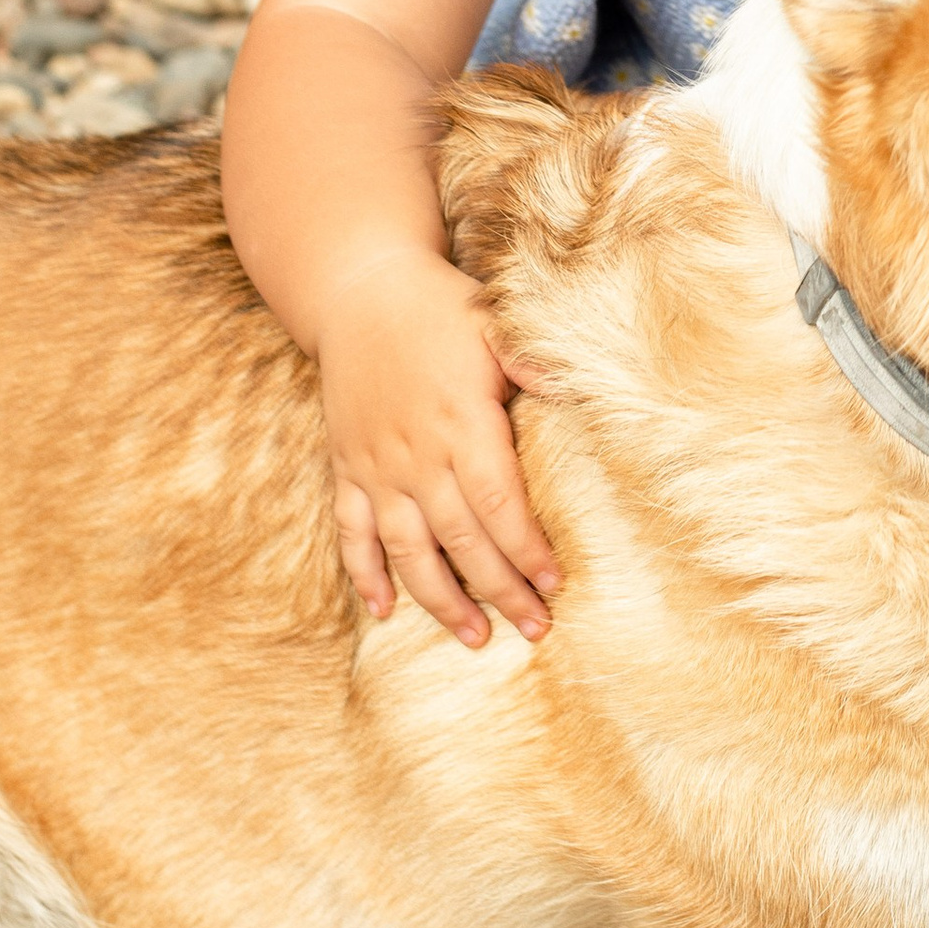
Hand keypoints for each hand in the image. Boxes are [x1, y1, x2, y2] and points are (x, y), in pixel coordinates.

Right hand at [316, 248, 562, 644]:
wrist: (357, 290)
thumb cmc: (440, 309)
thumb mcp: (494, 323)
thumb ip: (535, 362)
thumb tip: (582, 391)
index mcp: (461, 423)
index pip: (499, 504)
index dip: (527, 550)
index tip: (555, 584)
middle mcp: (416, 455)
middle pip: (462, 540)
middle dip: (501, 590)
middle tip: (535, 629)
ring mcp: (376, 466)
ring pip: (407, 550)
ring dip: (440, 600)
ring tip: (475, 637)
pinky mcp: (346, 468)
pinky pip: (351, 533)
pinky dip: (364, 574)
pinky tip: (385, 611)